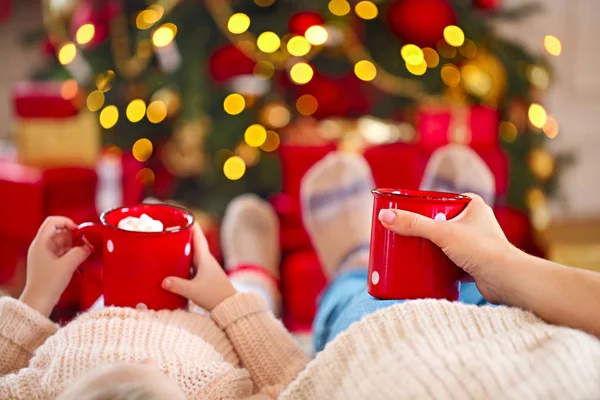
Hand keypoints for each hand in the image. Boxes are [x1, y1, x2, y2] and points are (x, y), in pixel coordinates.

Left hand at [20, 217, 91, 316]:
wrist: (39, 301)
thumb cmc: (47, 284)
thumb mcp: (67, 265)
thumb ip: (80, 252)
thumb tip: (88, 246)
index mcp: (41, 243)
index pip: (53, 221)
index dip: (67, 222)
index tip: (79, 230)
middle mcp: (42, 247)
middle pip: (60, 232)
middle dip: (75, 236)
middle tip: (86, 243)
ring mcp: (45, 255)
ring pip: (63, 243)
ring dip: (75, 246)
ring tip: (85, 252)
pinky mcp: (50, 263)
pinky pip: (63, 252)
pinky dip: (72, 253)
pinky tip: (80, 259)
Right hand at [162, 223, 236, 310]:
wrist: (230, 307)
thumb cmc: (214, 296)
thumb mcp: (193, 291)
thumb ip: (178, 286)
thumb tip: (163, 281)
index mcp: (205, 259)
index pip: (198, 238)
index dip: (192, 227)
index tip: (185, 217)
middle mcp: (207, 261)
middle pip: (194, 244)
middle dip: (184, 237)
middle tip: (171, 230)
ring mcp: (207, 270)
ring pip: (193, 256)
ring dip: (183, 250)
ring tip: (169, 246)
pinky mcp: (205, 278)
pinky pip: (192, 266)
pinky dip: (184, 263)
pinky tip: (175, 267)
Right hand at [377, 195, 520, 302]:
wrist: (508, 281)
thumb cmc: (482, 250)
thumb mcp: (442, 233)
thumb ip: (413, 224)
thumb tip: (384, 216)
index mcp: (472, 205)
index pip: (440, 200)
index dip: (420, 205)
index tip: (402, 213)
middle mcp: (476, 222)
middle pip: (439, 221)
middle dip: (420, 229)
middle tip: (400, 232)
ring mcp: (475, 243)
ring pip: (444, 242)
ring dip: (428, 246)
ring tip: (407, 250)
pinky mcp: (474, 263)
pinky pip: (449, 260)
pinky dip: (437, 263)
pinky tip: (423, 267)